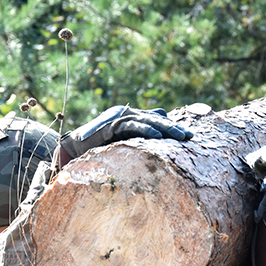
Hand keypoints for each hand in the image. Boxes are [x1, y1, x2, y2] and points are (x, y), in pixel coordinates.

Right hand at [58, 105, 192, 164]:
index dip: (173, 128)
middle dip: (173, 128)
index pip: (159, 121)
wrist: (74, 149)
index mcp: (134, 119)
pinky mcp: (111, 124)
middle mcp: (128, 115)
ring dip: (164, 127)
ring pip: (147, 120)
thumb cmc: (100, 150)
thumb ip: (141, 139)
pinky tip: (156, 135)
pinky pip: (131, 126)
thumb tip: (161, 135)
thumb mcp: (126, 146)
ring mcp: (119, 118)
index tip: (190, 138)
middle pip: (156, 119)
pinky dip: (144, 129)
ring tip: (179, 136)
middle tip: (189, 137)